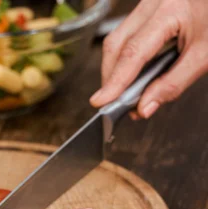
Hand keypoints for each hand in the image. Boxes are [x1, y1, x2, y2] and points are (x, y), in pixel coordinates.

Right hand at [90, 0, 207, 118]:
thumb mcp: (204, 56)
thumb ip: (174, 83)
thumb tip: (145, 106)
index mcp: (171, 11)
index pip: (133, 52)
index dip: (116, 80)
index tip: (102, 101)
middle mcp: (153, 3)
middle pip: (117, 44)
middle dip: (111, 77)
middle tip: (113, 102)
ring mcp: (148, 5)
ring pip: (117, 39)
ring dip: (115, 69)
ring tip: (123, 92)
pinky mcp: (147, 11)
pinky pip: (126, 35)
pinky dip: (125, 58)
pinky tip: (131, 74)